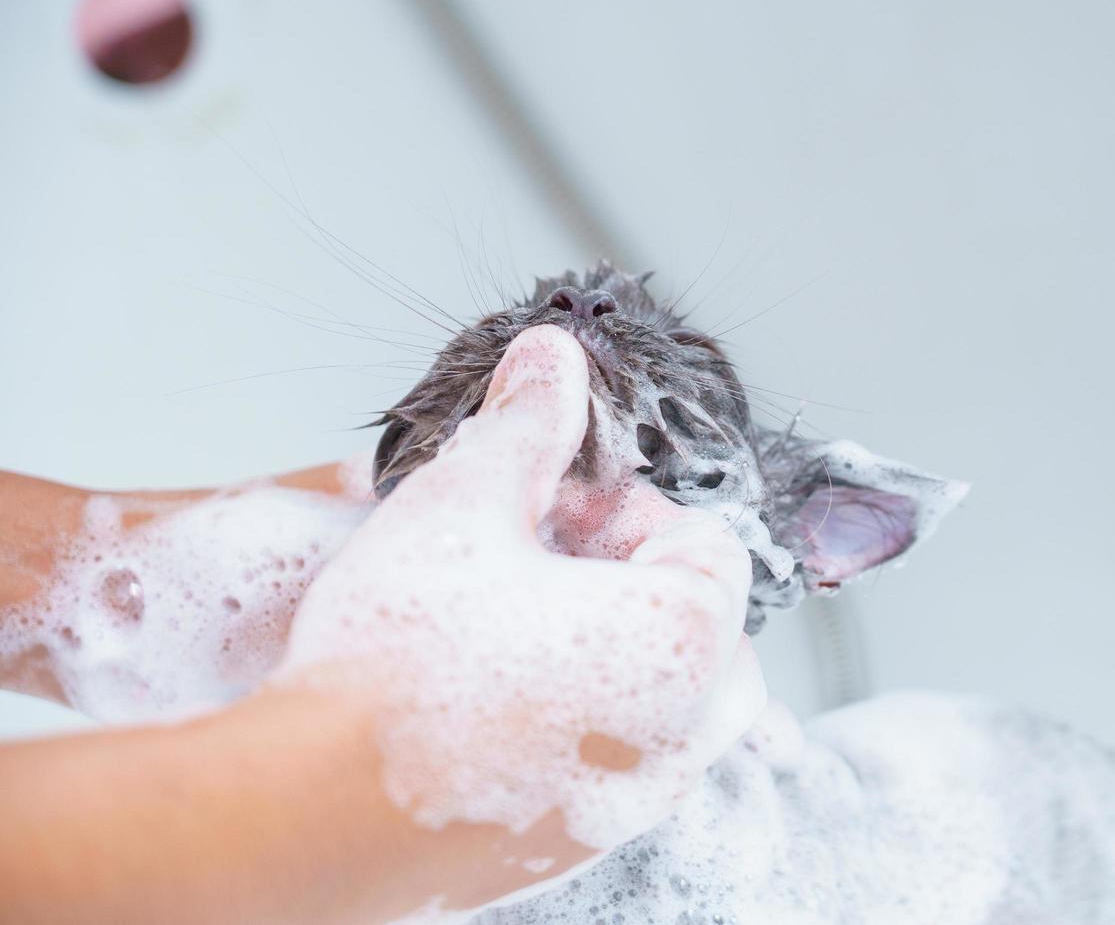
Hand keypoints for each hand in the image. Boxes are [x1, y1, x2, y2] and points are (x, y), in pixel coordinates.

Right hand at [275, 325, 765, 848]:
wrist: (306, 812)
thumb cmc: (391, 664)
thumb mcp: (462, 504)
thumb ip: (525, 426)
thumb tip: (551, 360)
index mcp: (686, 645)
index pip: (710, 544)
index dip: (625, 507)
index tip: (550, 510)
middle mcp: (682, 739)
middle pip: (705, 628)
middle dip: (634, 579)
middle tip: (542, 563)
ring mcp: (633, 806)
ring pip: (669, 704)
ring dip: (612, 650)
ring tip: (511, 624)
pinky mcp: (576, 851)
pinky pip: (616, 770)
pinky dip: (582, 724)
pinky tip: (488, 698)